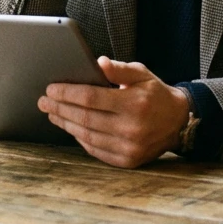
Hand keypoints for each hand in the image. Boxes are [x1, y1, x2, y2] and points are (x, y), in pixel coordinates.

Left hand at [38, 56, 191, 167]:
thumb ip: (119, 69)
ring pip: (87, 136)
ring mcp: (129, 147)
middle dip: (60, 108)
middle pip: (85, 118)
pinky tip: (71, 127)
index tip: (51, 89)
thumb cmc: (156, 94)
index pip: (91, 98)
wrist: (179, 122)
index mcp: (134, 103)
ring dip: (66, 124)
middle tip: (44, 101)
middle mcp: (131, 128)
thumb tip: (98, 62)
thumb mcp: (142, 74)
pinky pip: (96, 150)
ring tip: (52, 114)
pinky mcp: (128, 160)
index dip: (67, 93)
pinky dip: (80, 138)